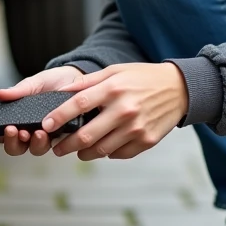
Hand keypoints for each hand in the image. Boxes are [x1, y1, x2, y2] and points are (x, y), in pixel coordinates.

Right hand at [0, 64, 83, 156]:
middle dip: (11, 142)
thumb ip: (18, 90)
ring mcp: (45, 136)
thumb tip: (0, 94)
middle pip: (15, 148)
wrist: (75, 78)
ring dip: (32, 143)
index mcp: (16, 121)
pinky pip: (53, 144)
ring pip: (34, 149)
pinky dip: (48, 140)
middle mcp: (28, 133)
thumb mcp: (34, 83)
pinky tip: (46, 132)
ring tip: (35, 132)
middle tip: (12, 129)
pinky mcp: (61, 136)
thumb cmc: (51, 82)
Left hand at [43, 62, 188, 160]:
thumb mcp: (115, 71)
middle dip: (66, 145)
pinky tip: (104, 146)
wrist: (179, 89)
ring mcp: (136, 128)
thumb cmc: (143, 78)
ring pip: (101, 150)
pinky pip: (119, 154)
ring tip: (78, 151)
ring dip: (84, 153)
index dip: (59, 116)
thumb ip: (88, 82)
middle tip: (57, 148)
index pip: (79, 104)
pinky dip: (108, 153)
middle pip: (87, 136)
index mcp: (114, 89)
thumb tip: (62, 92)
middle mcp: (125, 110)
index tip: (46, 125)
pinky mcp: (146, 141)